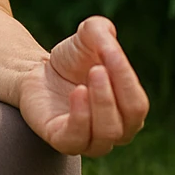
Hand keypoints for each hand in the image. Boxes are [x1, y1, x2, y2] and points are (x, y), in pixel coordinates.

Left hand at [17, 15, 148, 157]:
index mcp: (129, 110)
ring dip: (99, 104)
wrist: (37, 73)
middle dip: (113, 93)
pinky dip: (80, 118)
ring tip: (83, 83)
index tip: (109, 52)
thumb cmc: (71, 60)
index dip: (126, 78)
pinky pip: (77, 140)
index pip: (137, 103)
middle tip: (96, 69)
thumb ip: (102, 32)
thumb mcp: (88, 37)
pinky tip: (76, 94)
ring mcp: (91, 140)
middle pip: (129, 120)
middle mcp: (117, 130)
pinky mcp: (63, 142)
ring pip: (108, 133)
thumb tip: (108, 39)